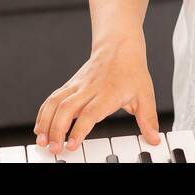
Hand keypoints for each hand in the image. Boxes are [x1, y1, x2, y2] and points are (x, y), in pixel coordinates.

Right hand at [34, 34, 160, 153]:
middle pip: (66, 108)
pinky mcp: (70, 84)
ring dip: (45, 122)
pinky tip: (40, 127)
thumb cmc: (132, 71)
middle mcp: (89, 89)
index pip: (90, 113)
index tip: (71, 145)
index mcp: (108, 93)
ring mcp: (77, 85)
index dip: (79, 129)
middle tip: (54, 148)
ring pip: (54, 102)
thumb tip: (154, 138)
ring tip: (42, 141)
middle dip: (56, 130)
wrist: (120, 46)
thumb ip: (148, 118)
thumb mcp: (145, 94)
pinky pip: (52, 98)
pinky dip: (43, 114)